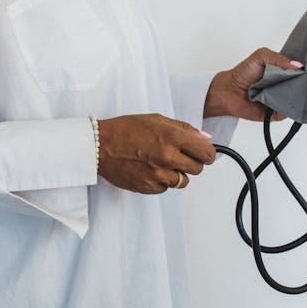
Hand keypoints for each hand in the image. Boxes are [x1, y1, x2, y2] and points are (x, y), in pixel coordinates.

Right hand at [97, 114, 215, 193]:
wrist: (99, 146)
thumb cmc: (126, 129)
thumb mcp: (156, 119)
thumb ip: (184, 129)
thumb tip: (206, 138)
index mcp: (172, 137)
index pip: (207, 152)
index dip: (207, 152)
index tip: (202, 152)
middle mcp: (167, 157)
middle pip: (198, 168)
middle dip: (192, 162)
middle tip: (178, 155)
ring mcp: (158, 174)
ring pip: (183, 181)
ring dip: (177, 173)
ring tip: (161, 162)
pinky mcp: (149, 187)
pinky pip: (166, 188)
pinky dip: (162, 181)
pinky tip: (150, 169)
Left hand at [203, 47, 303, 120]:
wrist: (228, 91)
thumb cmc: (243, 73)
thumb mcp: (261, 56)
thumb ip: (279, 58)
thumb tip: (298, 65)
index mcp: (284, 72)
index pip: (302, 72)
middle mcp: (284, 86)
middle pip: (303, 87)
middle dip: (305, 84)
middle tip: (305, 81)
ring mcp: (281, 100)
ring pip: (298, 101)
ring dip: (297, 97)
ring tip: (291, 90)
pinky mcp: (277, 113)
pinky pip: (288, 113)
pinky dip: (288, 108)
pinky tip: (283, 101)